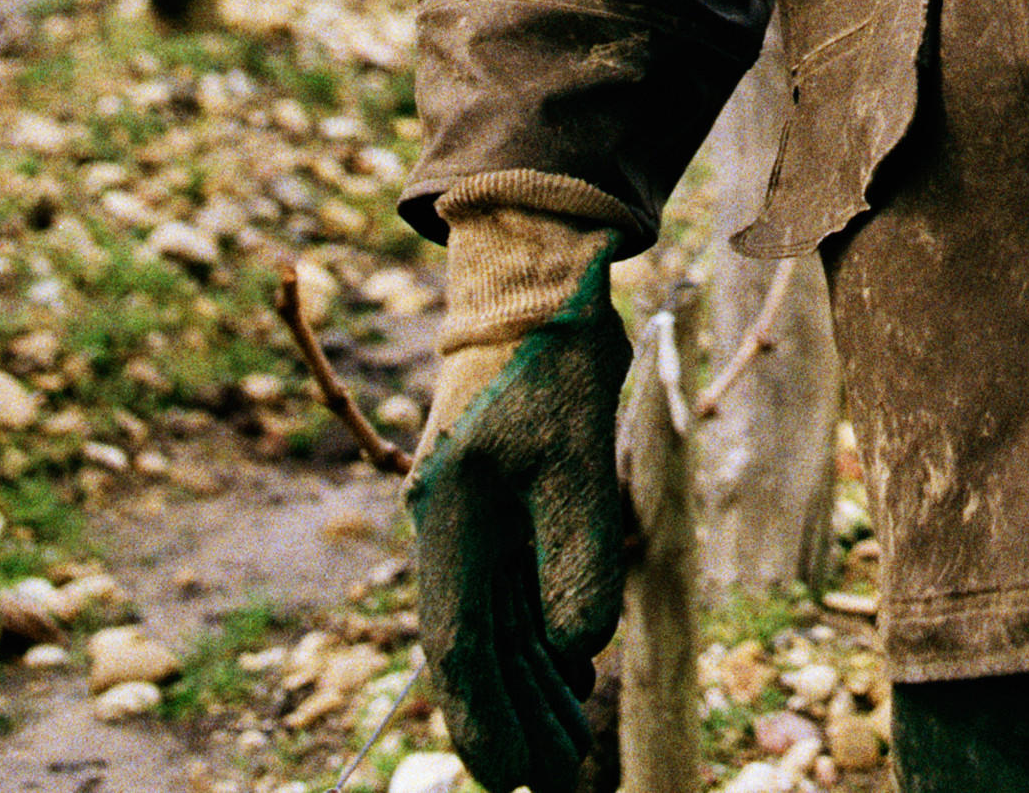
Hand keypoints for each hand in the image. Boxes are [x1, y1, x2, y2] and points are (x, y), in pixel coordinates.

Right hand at [408, 239, 631, 792]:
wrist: (534, 285)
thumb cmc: (551, 363)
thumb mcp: (574, 457)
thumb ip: (575, 555)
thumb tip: (578, 650)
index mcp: (449, 522)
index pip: (457, 647)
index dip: (481, 717)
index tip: (510, 777)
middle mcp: (452, 529)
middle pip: (476, 649)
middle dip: (510, 718)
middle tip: (552, 780)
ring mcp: (476, 517)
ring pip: (498, 625)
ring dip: (530, 686)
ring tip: (567, 745)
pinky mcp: (506, 502)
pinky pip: (516, 589)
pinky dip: (541, 635)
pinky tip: (574, 669)